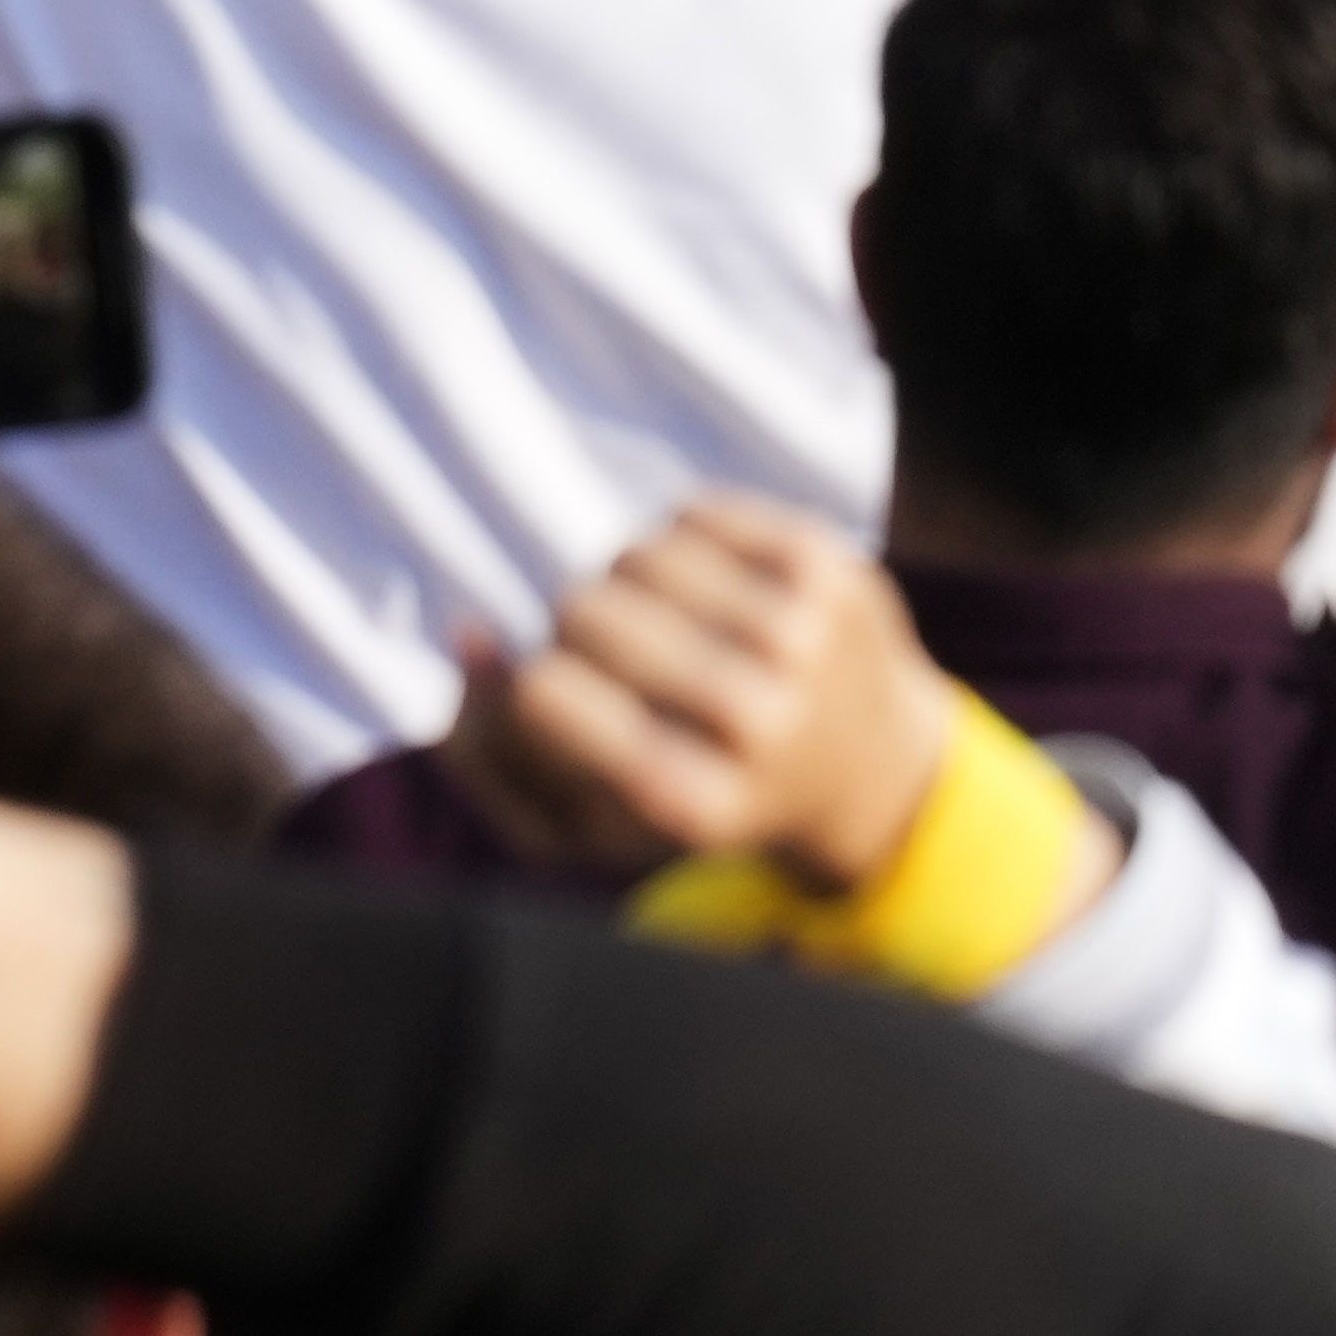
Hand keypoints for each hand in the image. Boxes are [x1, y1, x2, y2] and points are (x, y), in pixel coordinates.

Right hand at [443, 496, 963, 899]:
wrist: (867, 769)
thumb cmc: (698, 797)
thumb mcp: (586, 823)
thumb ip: (490, 752)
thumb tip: (468, 633)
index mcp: (691, 802)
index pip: (543, 696)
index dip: (526, 687)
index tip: (559, 701)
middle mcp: (755, 720)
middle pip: (583, 614)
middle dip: (572, 630)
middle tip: (611, 660)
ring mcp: (800, 636)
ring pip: (635, 554)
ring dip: (622, 581)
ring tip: (654, 622)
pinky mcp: (826, 568)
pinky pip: (693, 512)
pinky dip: (676, 542)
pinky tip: (702, 589)